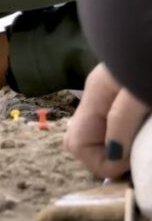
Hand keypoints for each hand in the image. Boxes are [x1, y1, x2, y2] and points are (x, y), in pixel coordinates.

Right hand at [65, 63, 149, 178]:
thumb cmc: (150, 56)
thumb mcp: (138, 90)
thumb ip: (121, 120)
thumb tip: (112, 157)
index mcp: (96, 95)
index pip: (76, 144)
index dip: (99, 163)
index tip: (130, 164)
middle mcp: (99, 96)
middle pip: (84, 140)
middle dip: (105, 157)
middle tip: (135, 161)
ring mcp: (113, 94)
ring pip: (102, 134)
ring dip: (120, 148)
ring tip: (143, 148)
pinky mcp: (132, 93)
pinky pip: (119, 124)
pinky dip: (130, 136)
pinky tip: (147, 132)